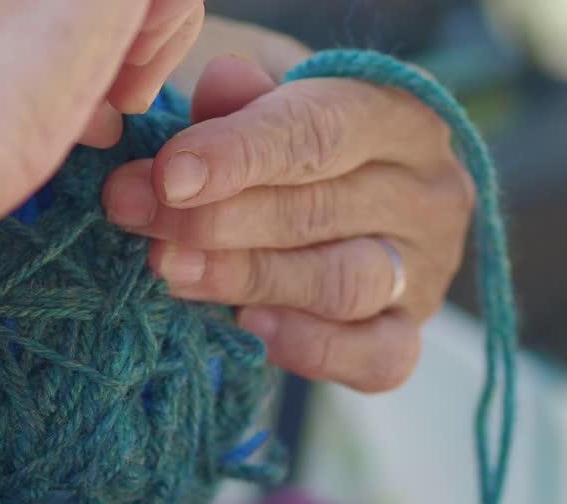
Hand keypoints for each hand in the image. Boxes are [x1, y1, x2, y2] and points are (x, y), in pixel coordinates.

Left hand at [103, 28, 473, 391]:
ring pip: (341, 283)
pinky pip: (375, 357)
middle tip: (137, 218)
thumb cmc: (276, 139)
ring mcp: (424, 270)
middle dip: (215, 219)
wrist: (315, 192)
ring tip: (169, 269)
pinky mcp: (407, 332)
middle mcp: (428, 191)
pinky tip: (250, 328)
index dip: (238, 154)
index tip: (167, 176)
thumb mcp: (254, 100)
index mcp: (398, 114)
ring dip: (245, 278)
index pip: (321, 132)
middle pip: (320, 212)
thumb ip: (238, 100)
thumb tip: (220, 83)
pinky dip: (311, 348)